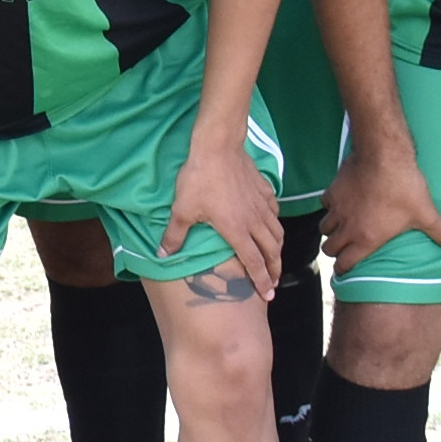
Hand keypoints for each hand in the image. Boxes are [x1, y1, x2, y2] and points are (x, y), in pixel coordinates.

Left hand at [166, 131, 283, 296]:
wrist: (218, 148)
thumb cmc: (199, 180)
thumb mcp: (182, 210)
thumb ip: (174, 235)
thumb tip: (162, 255)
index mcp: (237, 231)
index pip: (253, 262)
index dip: (261, 280)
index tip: (268, 294)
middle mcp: (255, 221)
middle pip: (272, 251)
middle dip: (274, 269)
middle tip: (274, 282)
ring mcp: (262, 205)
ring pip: (277, 232)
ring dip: (278, 249)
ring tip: (276, 258)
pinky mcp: (264, 190)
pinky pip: (275, 212)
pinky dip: (276, 223)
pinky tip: (271, 224)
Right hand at [322, 135, 440, 271]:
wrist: (383, 155)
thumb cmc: (403, 187)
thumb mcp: (426, 212)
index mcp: (366, 239)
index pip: (344, 264)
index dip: (345, 269)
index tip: (348, 268)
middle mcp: (348, 227)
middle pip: (329, 249)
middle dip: (336, 251)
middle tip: (346, 249)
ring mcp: (337, 209)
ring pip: (324, 228)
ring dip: (332, 231)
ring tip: (343, 228)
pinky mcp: (332, 191)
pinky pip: (325, 205)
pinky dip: (331, 207)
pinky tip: (342, 203)